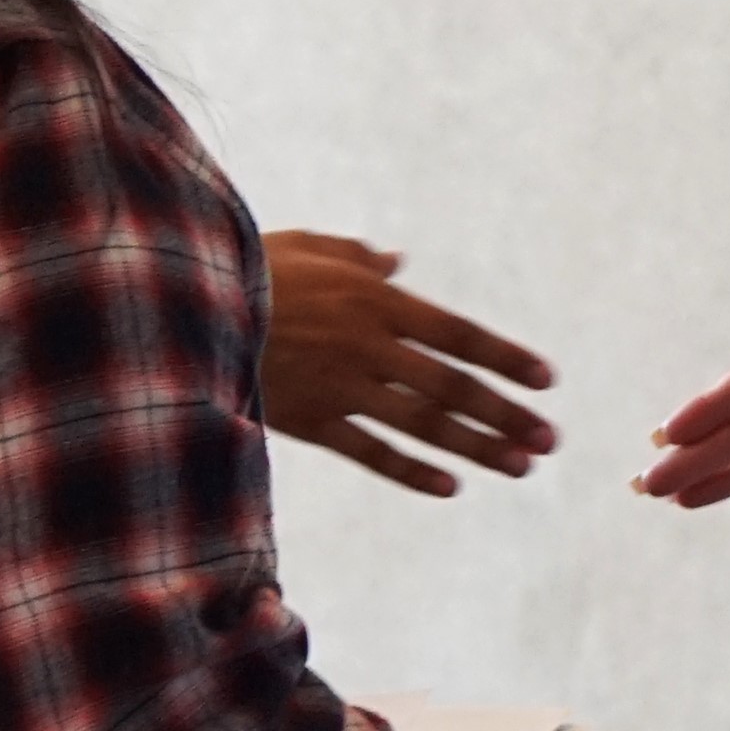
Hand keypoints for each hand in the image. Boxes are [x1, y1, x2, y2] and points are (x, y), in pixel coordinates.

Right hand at [260, 232, 557, 494]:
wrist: (180, 307)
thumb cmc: (239, 267)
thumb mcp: (302, 244)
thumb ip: (356, 256)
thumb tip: (397, 263)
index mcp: (373, 299)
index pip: (457, 333)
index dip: (504, 357)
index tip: (546, 381)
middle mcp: (368, 345)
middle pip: (453, 386)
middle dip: (506, 413)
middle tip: (550, 438)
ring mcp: (342, 387)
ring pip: (424, 423)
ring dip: (477, 446)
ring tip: (520, 466)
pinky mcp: (311, 421)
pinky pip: (372, 452)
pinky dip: (413, 471)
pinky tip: (450, 486)